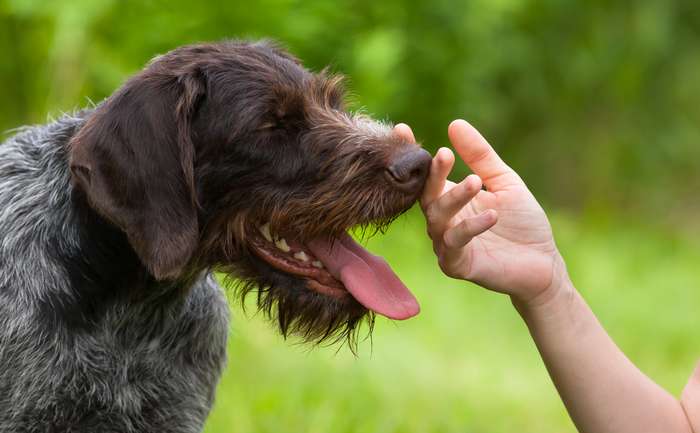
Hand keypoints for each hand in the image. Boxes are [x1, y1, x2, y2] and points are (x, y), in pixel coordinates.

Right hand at [395, 120, 567, 304]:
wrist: (543, 263)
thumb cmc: (521, 223)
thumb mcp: (503, 181)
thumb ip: (480, 156)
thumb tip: (455, 123)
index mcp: (449, 199)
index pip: (425, 175)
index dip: (412, 154)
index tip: (403, 129)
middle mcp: (442, 220)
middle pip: (427, 195)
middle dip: (433, 175)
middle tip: (444, 155)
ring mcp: (446, 244)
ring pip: (438, 218)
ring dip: (455, 198)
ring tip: (476, 182)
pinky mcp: (456, 265)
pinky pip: (455, 244)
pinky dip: (470, 228)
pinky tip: (492, 215)